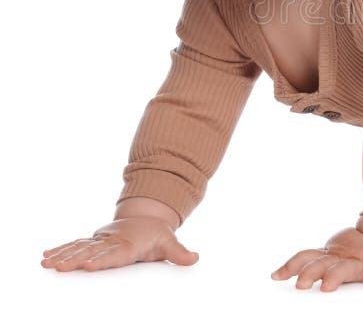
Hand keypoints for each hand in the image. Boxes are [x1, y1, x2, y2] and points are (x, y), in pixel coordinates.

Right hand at [41, 217, 198, 271]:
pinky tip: (45, 256)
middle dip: (75, 259)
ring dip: (63, 255)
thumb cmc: (156, 235)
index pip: (115, 254)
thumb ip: (179, 253)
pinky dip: (61, 250)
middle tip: (59, 267)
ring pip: (80, 247)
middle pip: (92, 251)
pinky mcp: (94, 241)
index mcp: (129, 244)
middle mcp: (112, 241)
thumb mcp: (170, 243)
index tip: (87, 265)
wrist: (146, 218)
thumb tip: (195, 258)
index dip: (102, 259)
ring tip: (46, 263)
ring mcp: (101, 240)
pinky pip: (75, 245)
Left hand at [270, 227, 362, 291]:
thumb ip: (310, 264)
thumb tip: (275, 276)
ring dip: (334, 277)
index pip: (306, 257)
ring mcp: (360, 263)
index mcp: (328, 257)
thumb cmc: (354, 256)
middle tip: (299, 284)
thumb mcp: (332, 258)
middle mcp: (341, 259)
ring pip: (344, 269)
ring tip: (326, 287)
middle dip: (309, 273)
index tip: (275, 276)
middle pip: (321, 264)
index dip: (291, 265)